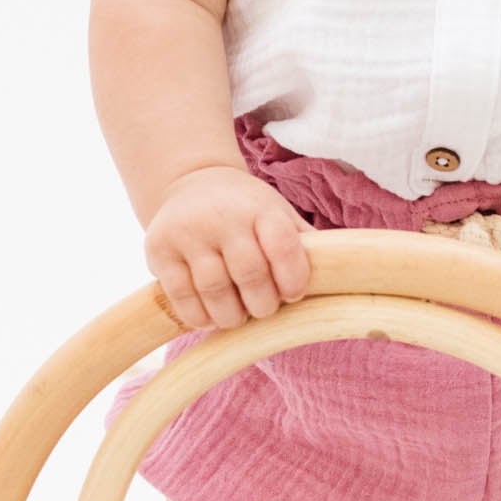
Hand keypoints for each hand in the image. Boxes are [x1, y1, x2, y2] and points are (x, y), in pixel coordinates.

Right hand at [143, 165, 315, 331]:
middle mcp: (223, 216)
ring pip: (214, 290)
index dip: (293, 278)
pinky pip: (181, 296)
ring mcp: (188, 232)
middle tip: (263, 310)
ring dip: (231, 316)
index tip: (293, 295)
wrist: (192, 182)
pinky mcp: (159, 249)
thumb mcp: (278, 213)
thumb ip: (303, 242)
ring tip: (237, 317)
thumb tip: (341, 277)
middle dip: (262, 304)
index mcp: (260, 207)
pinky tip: (210, 317)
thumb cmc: (246, 209)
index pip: (283, 246)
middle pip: (249, 274)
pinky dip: (199, 316)